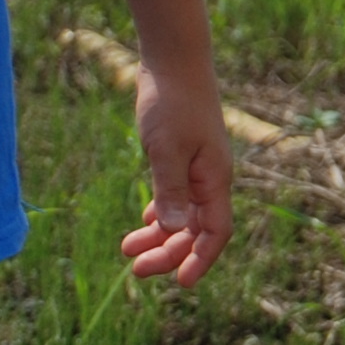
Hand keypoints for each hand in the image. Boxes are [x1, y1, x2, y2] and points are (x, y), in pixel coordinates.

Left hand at [119, 70, 235, 287]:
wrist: (174, 61)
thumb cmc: (172, 103)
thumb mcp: (166, 150)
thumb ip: (170, 191)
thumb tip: (172, 231)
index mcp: (214, 179)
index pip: (216, 232)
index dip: (201, 260)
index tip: (180, 283)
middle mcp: (210, 177)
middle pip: (196, 229)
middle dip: (169, 252)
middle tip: (135, 269)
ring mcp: (198, 166)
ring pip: (183, 214)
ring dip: (160, 235)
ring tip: (128, 249)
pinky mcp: (182, 155)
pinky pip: (176, 196)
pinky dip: (161, 212)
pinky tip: (144, 221)